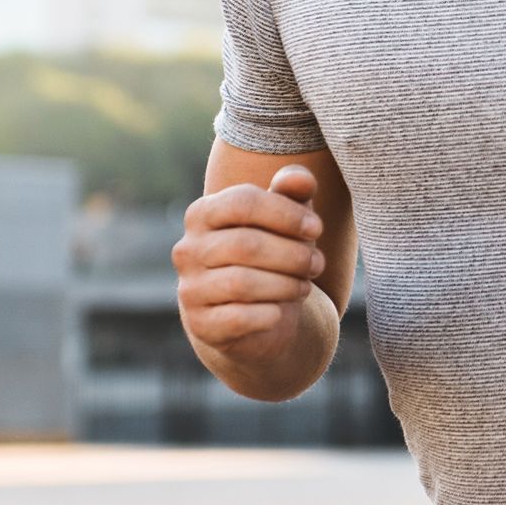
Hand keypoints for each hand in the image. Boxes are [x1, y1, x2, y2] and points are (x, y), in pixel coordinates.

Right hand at [173, 165, 325, 364]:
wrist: (258, 313)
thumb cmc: (274, 252)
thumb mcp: (286, 217)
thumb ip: (293, 190)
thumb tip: (301, 179)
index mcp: (203, 213)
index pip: (243, 202)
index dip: (286, 214)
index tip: (316, 228)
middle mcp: (188, 249)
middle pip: (245, 244)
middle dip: (293, 255)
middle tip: (317, 264)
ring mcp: (190, 288)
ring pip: (242, 283)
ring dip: (285, 285)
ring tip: (305, 286)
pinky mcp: (201, 325)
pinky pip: (238, 318)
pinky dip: (268, 314)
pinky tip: (281, 311)